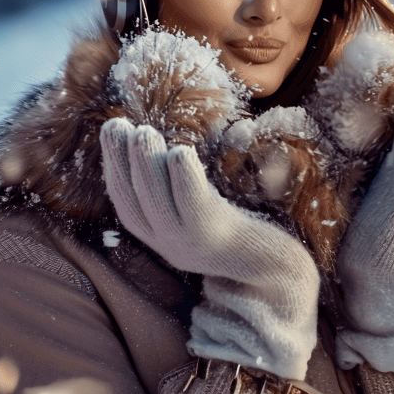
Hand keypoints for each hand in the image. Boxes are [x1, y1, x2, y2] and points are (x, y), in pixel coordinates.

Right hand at [100, 117, 319, 379]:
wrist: (282, 268)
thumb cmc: (245, 230)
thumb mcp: (205, 211)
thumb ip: (183, 190)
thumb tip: (164, 148)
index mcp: (162, 235)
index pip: (126, 201)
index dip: (113, 166)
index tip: (111, 130)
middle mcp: (170, 244)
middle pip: (137, 202)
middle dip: (122, 161)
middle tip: (117, 125)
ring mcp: (192, 245)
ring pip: (159, 204)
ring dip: (146, 166)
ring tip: (143, 132)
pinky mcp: (218, 238)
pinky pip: (194, 206)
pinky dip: (184, 179)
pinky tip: (179, 152)